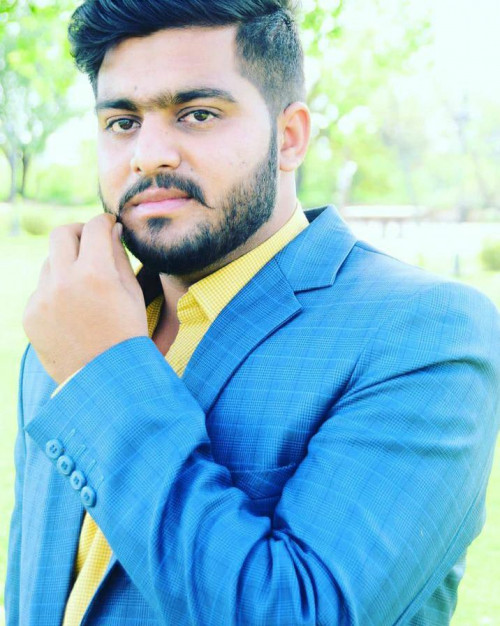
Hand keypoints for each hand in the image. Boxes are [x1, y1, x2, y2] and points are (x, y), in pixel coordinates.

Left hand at [23, 214, 147, 383]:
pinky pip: (41, 290)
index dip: (104, 221)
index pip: (94, 227)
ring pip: (50, 263)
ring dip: (66, 266)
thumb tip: (111, 231)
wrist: (104, 380)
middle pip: (62, 233)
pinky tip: (72, 313)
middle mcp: (63, 281)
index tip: (108, 225)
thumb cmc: (126, 335)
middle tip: (90, 243)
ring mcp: (42, 298)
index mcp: (95, 274)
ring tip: (85, 290)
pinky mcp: (30, 314)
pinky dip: (56, 292)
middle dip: (78, 232)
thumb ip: (119, 258)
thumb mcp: (132, 295)